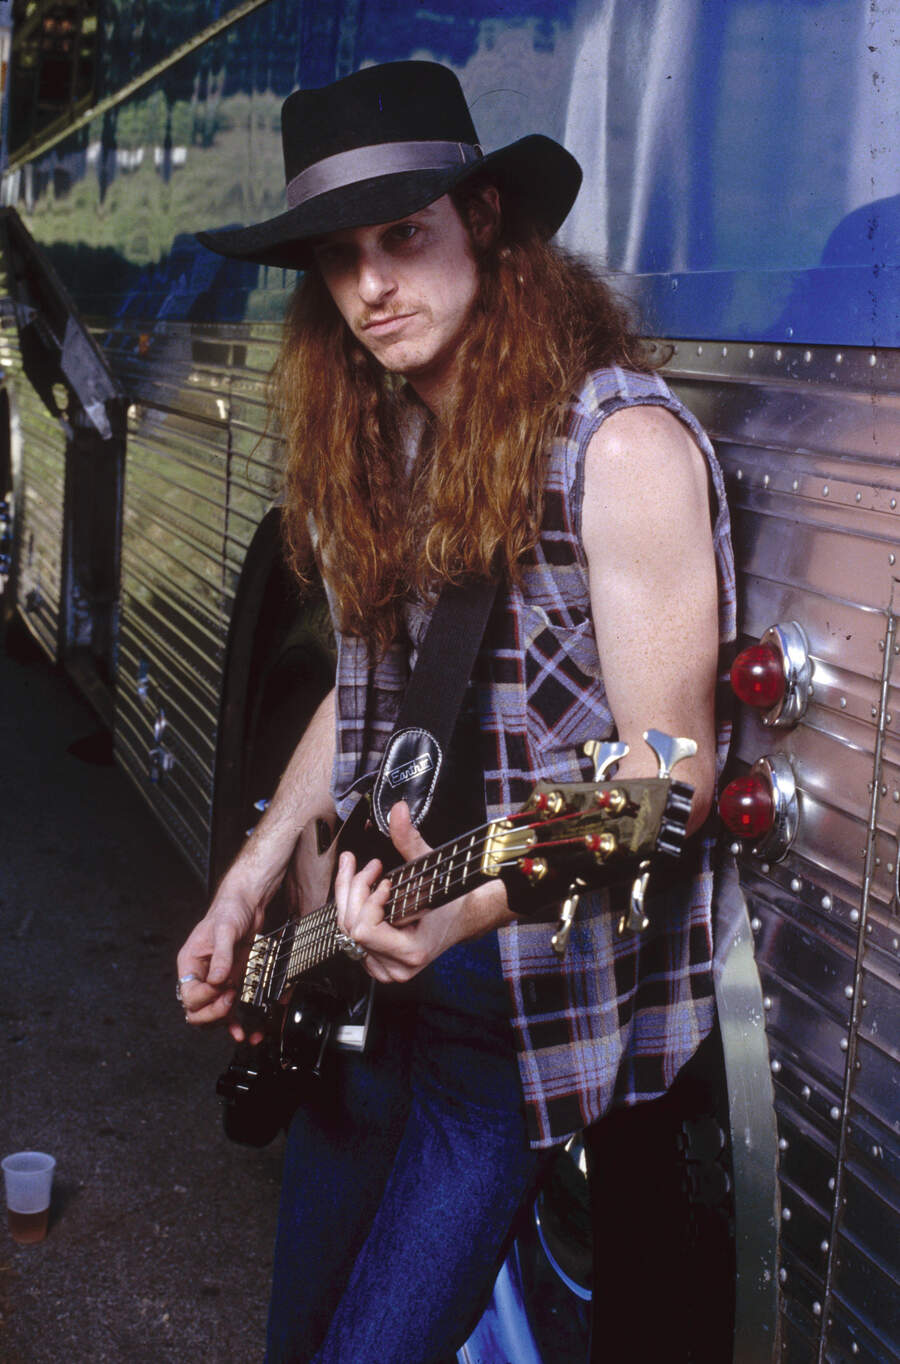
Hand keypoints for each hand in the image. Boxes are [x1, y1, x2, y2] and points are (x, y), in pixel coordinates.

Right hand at [176, 870, 265, 1041]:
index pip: (189, 994)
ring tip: (241, 1028)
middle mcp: (200, 976)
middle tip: (231, 1000)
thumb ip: (221, 955)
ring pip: (212, 1016)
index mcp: (190, 963)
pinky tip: (245, 1030)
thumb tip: (216, 980)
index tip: (224, 987)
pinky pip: (230, 1010)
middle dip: (213, 1013)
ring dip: (224, 1024)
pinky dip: (236, 1022)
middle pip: (196, 1011)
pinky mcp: (233, 984)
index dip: (206, 997)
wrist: (248, 905)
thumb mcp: (225, 929)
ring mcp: (217, 983)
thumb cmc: (230, 911)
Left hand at [333, 802, 510, 981]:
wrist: (464, 919)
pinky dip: (353, 908)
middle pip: (349, 927)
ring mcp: (384, 968)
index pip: (364, 931)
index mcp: (411, 952)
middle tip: (372, 867)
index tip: (387, 882)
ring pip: (345, 930)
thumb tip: (398, 810)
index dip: (369, 901)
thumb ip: (410, 840)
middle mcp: (395, 967)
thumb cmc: (451, 899)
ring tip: (367, 872)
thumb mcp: (431, 868)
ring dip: (352, 895)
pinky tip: (363, 889)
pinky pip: (350, 935)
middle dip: (356, 890)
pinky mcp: (376, 963)